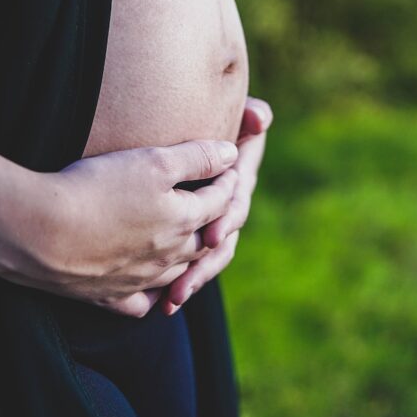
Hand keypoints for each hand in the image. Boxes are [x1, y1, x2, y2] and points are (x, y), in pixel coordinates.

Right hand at [20, 140, 238, 316]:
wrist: (39, 232)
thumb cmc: (97, 189)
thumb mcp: (153, 161)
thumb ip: (196, 157)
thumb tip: (231, 152)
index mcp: (183, 221)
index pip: (220, 201)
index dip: (227, 181)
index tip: (227, 165)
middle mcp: (168, 257)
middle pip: (204, 242)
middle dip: (216, 223)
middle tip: (217, 208)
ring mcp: (138, 280)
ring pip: (177, 274)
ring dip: (189, 261)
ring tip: (189, 245)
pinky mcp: (107, 296)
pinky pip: (139, 303)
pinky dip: (150, 296)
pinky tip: (147, 288)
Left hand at [161, 97, 272, 314]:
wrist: (156, 128)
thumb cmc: (195, 113)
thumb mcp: (219, 115)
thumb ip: (244, 115)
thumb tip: (260, 116)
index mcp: (233, 177)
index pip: (235, 201)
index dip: (226, 218)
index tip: (213, 233)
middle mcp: (222, 203)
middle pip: (220, 240)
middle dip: (204, 263)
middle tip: (184, 283)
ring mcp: (203, 223)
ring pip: (204, 257)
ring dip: (192, 279)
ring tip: (172, 299)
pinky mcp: (181, 236)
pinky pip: (180, 266)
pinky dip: (171, 284)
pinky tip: (158, 304)